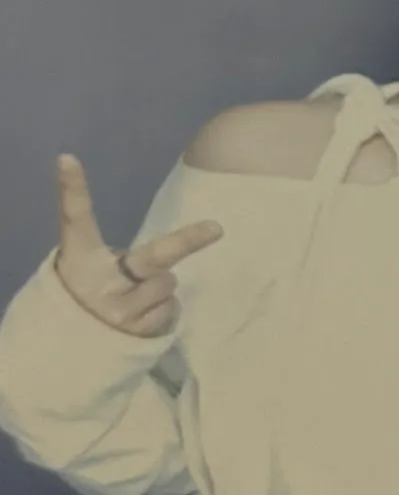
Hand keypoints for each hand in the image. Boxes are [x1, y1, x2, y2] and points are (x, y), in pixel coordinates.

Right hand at [54, 154, 222, 337]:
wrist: (67, 353)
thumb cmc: (90, 293)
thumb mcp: (91, 267)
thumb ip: (122, 255)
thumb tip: (173, 245)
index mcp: (80, 258)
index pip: (75, 218)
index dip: (72, 188)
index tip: (68, 159)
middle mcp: (101, 283)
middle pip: (153, 256)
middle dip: (187, 240)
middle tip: (217, 228)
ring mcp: (119, 312)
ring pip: (169, 284)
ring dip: (161, 289)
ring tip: (136, 298)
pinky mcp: (136, 335)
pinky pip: (170, 310)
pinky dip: (161, 311)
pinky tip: (140, 318)